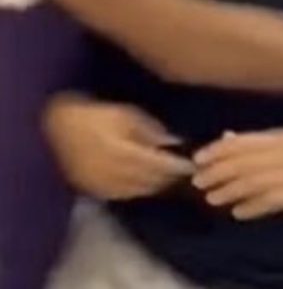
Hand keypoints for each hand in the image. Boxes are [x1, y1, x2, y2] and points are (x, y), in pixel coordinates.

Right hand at [43, 93, 192, 200]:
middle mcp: (111, 172)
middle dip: (169, 177)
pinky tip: (148, 184)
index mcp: (121, 151)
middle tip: (187, 173)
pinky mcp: (92, 190)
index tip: (193, 165)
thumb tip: (174, 142)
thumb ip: (151, 130)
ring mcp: (100, 184)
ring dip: (156, 186)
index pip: (156, 164)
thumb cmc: (97, 116)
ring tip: (171, 179)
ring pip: (137, 191)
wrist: (59, 127)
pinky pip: (122, 195)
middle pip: (149, 180)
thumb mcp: (127, 115)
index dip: (176, 166)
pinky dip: (138, 190)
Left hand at [193, 130, 282, 220]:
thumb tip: (225, 138)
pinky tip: (238, 212)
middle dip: (219, 172)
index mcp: (282, 137)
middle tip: (198, 181)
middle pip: (246, 163)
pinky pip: (272, 202)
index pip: (245, 142)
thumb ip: (258, 140)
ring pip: (255, 183)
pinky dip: (253, 207)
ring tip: (212, 199)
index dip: (219, 150)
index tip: (198, 158)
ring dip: (230, 191)